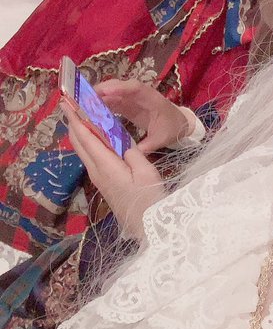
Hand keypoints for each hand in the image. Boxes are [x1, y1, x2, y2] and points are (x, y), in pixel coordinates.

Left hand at [62, 100, 164, 241]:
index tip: (67, 103)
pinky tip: (92, 137)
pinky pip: (89, 157)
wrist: (147, 226)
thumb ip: (132, 153)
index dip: (76, 118)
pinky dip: (87, 142)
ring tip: (78, 116)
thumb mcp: (146, 172)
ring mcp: (97, 178)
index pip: (86, 137)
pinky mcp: (102, 182)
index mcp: (105, 165)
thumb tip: (120, 141)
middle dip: (73, 123)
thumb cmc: (150, 198)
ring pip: (82, 150)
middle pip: (78, 142)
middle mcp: (95, 170)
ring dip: (78, 132)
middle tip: (70, 104)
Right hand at [93, 79, 192, 152]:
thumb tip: (135, 154)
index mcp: (152, 99)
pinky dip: (100, 104)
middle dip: (102, 90)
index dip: (119, 88)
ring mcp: (131, 98)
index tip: (104, 91)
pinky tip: (89, 111)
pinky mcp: (126, 104)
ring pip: (113, 92)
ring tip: (81, 104)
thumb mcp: (162, 138)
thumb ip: (149, 144)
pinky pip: (112, 100)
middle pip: (119, 86)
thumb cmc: (171, 128)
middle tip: (85, 98)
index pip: (135, 88)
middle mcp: (140, 95)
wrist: (177, 124)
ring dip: (98, 96)